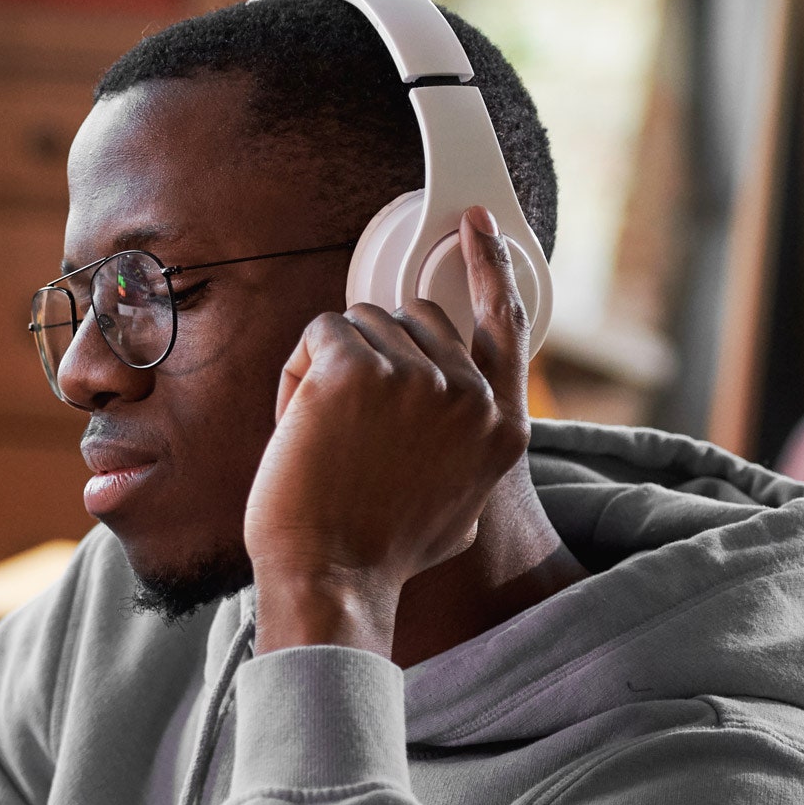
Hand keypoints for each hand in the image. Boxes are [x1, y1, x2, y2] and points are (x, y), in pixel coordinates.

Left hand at [244, 206, 531, 655]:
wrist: (331, 579)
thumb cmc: (378, 551)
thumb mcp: (460, 504)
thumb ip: (466, 446)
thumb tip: (455, 413)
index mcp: (503, 427)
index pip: (505, 324)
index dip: (490, 268)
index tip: (476, 226)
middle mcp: (472, 396)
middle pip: (415, 320)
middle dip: (376, 356)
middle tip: (351, 429)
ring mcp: (417, 377)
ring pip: (361, 323)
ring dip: (331, 371)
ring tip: (327, 440)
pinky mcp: (357, 368)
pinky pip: (320, 333)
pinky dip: (298, 376)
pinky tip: (301, 428)